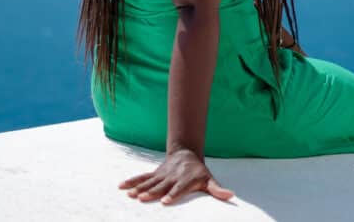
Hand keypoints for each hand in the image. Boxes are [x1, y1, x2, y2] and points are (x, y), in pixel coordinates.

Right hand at [119, 148, 233, 204]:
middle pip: (160, 186)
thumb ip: (217, 190)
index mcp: (184, 181)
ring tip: (130, 194)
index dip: (172, 194)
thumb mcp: (209, 180)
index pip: (178, 189)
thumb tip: (231, 195)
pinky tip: (121, 187)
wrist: (186, 153)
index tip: (165, 201)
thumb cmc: (198, 172)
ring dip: (139, 188)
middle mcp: (171, 178)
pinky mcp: (154, 174)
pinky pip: (141, 178)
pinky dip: (131, 181)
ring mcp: (161, 176)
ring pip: (149, 182)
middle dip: (151, 192)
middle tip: (142, 198)